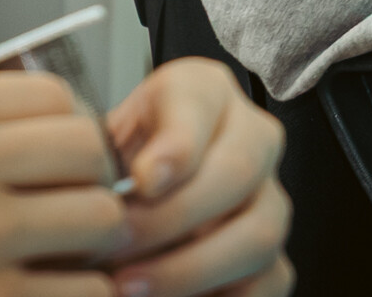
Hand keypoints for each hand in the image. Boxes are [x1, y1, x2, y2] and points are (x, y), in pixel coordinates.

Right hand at [0, 71, 127, 296]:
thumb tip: (62, 128)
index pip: (58, 97)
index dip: (70, 132)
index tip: (61, 164)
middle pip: (90, 151)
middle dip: (92, 186)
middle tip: (70, 216)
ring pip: (101, 220)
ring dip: (92, 248)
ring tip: (61, 262)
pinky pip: (84, 291)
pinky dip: (79, 296)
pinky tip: (43, 296)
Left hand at [102, 58, 292, 296]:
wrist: (125, 210)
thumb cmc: (111, 171)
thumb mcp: (98, 146)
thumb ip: (100, 160)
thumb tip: (102, 202)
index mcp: (205, 94)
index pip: (203, 103)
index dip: (178, 144)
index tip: (143, 179)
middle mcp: (252, 138)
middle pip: (238, 170)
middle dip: (171, 217)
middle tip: (117, 242)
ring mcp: (270, 200)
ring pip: (257, 233)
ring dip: (189, 268)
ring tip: (129, 286)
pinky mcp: (273, 259)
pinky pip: (267, 284)